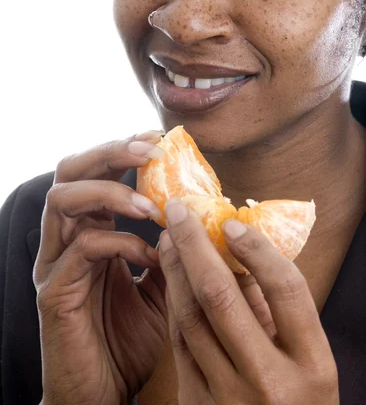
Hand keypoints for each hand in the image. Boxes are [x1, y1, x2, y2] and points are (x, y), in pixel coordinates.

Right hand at [33, 131, 167, 404]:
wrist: (103, 394)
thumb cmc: (128, 340)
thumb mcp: (160, 288)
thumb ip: (171, 252)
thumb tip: (200, 221)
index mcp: (88, 231)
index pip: (95, 173)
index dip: (123, 151)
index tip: (158, 141)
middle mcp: (65, 239)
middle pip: (69, 172)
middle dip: (109, 153)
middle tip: (148, 150)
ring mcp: (55, 263)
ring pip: (63, 200)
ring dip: (111, 193)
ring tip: (150, 204)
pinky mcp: (54, 292)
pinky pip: (81, 251)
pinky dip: (119, 243)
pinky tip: (148, 255)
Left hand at [159, 198, 338, 404]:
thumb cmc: (299, 400)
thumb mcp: (308, 359)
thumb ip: (278, 310)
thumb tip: (241, 251)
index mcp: (311, 366)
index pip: (285, 289)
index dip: (256, 249)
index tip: (231, 222)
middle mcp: (269, 382)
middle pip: (222, 297)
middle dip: (195, 245)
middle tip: (180, 211)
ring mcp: (229, 397)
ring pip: (191, 317)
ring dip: (175, 269)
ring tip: (169, 236)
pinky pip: (179, 342)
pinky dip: (173, 302)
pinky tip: (170, 276)